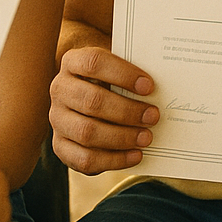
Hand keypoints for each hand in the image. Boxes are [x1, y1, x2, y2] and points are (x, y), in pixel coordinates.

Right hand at [49, 46, 157, 174]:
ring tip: (147, 137)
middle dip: (127, 111)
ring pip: (87, 132)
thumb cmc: (110, 80)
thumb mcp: (118, 68)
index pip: (94, 63)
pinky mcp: (60, 146)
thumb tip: (164, 83)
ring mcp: (57, 119)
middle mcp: (60, 89)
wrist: (87, 100)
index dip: (123, 74)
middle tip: (153, 116)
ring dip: (122, 137)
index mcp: (73, 62)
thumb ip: (132, 73)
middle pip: (91, 101)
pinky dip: (114, 160)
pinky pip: (84, 158)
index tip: (149, 86)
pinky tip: (136, 155)